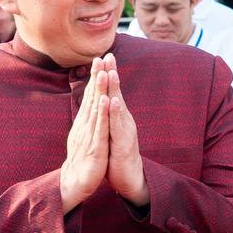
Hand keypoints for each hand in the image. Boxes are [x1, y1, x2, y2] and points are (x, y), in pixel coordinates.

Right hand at [59, 58, 110, 212]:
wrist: (74, 183)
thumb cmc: (82, 159)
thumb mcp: (84, 135)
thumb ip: (87, 120)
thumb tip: (89, 105)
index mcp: (84, 122)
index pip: (90, 96)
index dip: (94, 77)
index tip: (99, 59)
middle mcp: (85, 125)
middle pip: (91, 98)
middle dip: (96, 77)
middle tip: (100, 57)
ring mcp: (89, 135)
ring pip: (95, 109)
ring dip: (99, 90)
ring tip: (103, 72)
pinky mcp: (95, 148)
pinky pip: (100, 128)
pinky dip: (104, 114)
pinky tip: (107, 101)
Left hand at [103, 55, 148, 207]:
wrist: (129, 178)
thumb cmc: (117, 154)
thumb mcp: (110, 131)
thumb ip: (107, 116)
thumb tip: (102, 100)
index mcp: (118, 117)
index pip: (111, 91)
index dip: (107, 74)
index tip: (102, 56)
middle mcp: (124, 120)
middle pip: (117, 93)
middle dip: (112, 74)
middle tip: (108, 55)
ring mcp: (126, 131)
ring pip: (119, 106)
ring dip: (115, 89)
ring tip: (111, 73)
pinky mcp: (125, 143)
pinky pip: (119, 126)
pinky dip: (116, 113)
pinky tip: (113, 102)